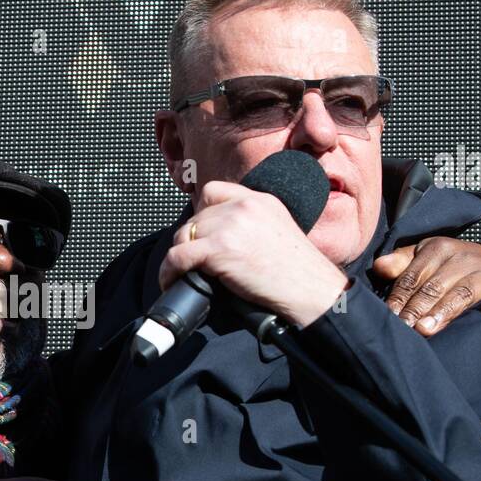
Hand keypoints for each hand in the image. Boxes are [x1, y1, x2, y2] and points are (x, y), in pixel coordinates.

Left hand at [158, 180, 348, 326]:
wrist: (311, 289)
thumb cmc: (299, 271)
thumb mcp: (279, 230)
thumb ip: (252, 224)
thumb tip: (223, 236)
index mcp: (258, 200)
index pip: (214, 191)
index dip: (202, 212)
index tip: (201, 232)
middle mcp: (243, 207)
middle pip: (196, 216)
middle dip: (191, 239)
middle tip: (192, 260)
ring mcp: (229, 226)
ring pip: (184, 235)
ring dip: (179, 255)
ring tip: (180, 273)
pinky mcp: (218, 249)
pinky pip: (178, 256)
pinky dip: (169, 271)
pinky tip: (171, 281)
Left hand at [372, 238, 480, 335]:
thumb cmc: (448, 268)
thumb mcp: (423, 261)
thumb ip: (400, 265)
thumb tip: (379, 266)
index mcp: (439, 248)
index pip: (413, 276)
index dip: (399, 298)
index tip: (389, 316)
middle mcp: (465, 256)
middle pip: (434, 286)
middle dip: (416, 309)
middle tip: (404, 327)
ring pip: (461, 294)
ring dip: (442, 313)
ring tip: (425, 330)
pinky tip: (466, 328)